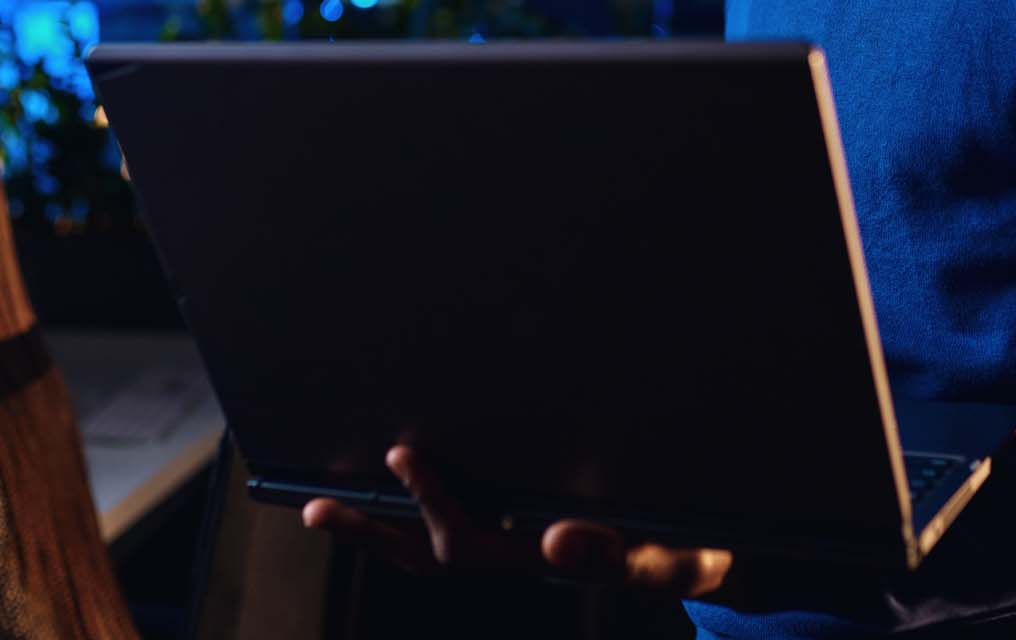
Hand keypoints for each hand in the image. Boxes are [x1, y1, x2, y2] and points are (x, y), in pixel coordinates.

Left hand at [300, 445, 732, 597]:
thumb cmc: (687, 554)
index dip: (430, 500)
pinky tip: (384, 491)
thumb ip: (616, 556)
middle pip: (426, 556)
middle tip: (313, 506)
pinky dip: (406, 519)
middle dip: (371, 530)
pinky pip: (448, 535)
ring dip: (374, 531)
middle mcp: (514, 559)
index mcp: (541, 559)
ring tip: (317, 505)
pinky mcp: (518, 537)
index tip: (403, 454)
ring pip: (426, 551)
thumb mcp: (668, 560)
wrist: (702, 563)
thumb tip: (556, 542)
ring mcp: (513, 552)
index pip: (468, 539)